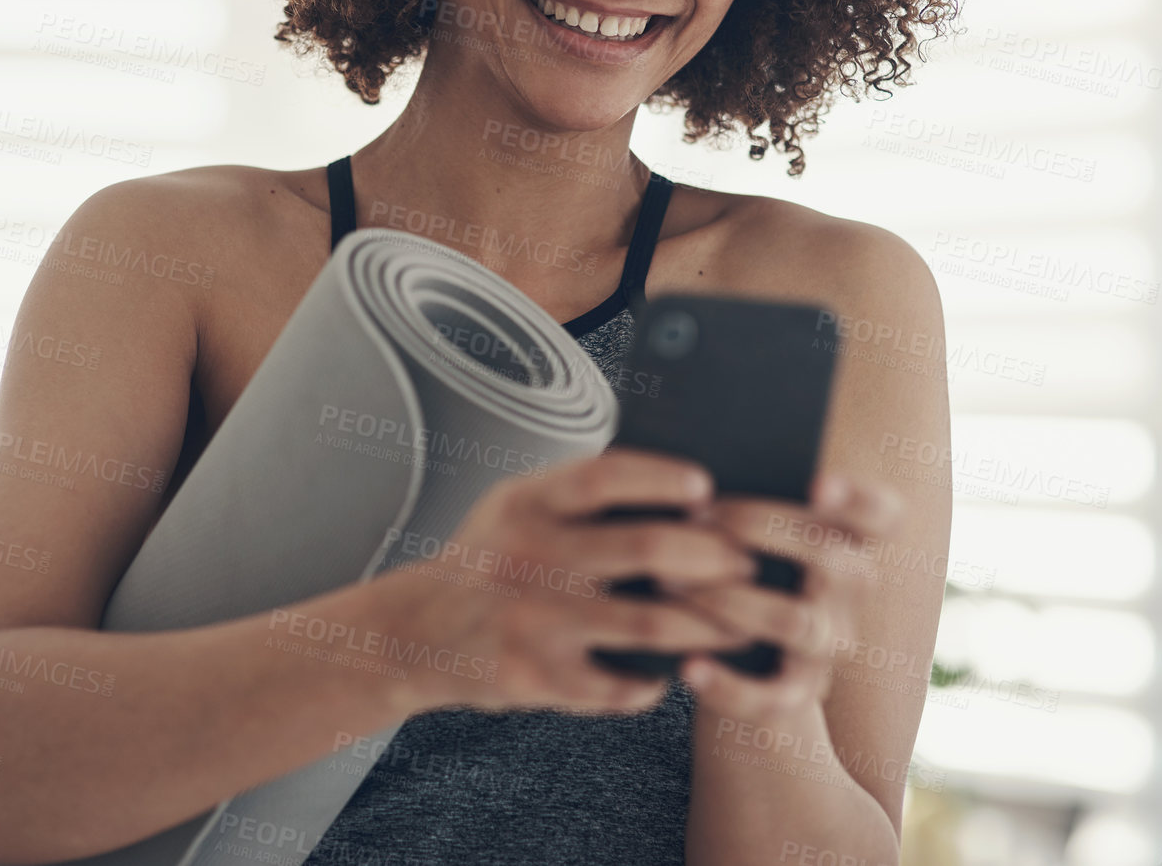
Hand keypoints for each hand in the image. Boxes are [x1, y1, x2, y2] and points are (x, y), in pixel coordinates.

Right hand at [379, 449, 755, 714]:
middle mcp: (530, 557)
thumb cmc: (485, 561)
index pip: (605, 477)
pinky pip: (620, 683)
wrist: (415, 631)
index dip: (662, 478)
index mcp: (528, 504)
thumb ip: (579, 493)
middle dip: (712, 557)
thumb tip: (674, 484)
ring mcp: (534, 621)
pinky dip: (655, 681)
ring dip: (707, 625)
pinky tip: (672, 673)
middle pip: (645, 550)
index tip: (706, 486)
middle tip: (746, 562)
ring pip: (650, 624)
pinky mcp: (537, 677)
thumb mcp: (516, 505)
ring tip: (737, 623)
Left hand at [670, 471, 904, 719]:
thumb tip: (696, 484)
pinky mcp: (797, 694)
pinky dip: (727, 685)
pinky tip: (688, 667)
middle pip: (827, 555)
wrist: (742, 664)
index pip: (882, 515)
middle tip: (694, 517)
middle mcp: (850, 592)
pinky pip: (770, 697)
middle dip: (754, 528)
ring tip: (667, 581)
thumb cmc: (736, 566)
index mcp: (847, 540)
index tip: (817, 483)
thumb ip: (738, 503)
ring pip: (794, 620)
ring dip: (725, 598)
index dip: (860, 498)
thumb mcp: (744, 533)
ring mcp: (827, 645)